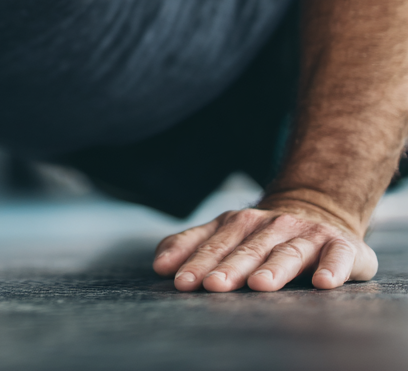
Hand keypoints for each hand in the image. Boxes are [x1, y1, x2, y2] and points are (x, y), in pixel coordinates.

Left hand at [152, 202, 377, 291]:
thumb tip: (158, 265)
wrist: (320, 212)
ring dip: (273, 268)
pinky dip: (332, 269)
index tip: (180, 281)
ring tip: (259, 285)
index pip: (214, 245)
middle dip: (229, 268)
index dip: (197, 262)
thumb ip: (191, 245)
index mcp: (239, 223)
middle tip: (212, 286)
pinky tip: (323, 283)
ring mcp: (306, 234)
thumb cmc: (263, 235)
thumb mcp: (226, 234)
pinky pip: (337, 257)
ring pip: (286, 252)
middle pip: (247, 250)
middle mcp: (270, 225)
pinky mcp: (340, 245)